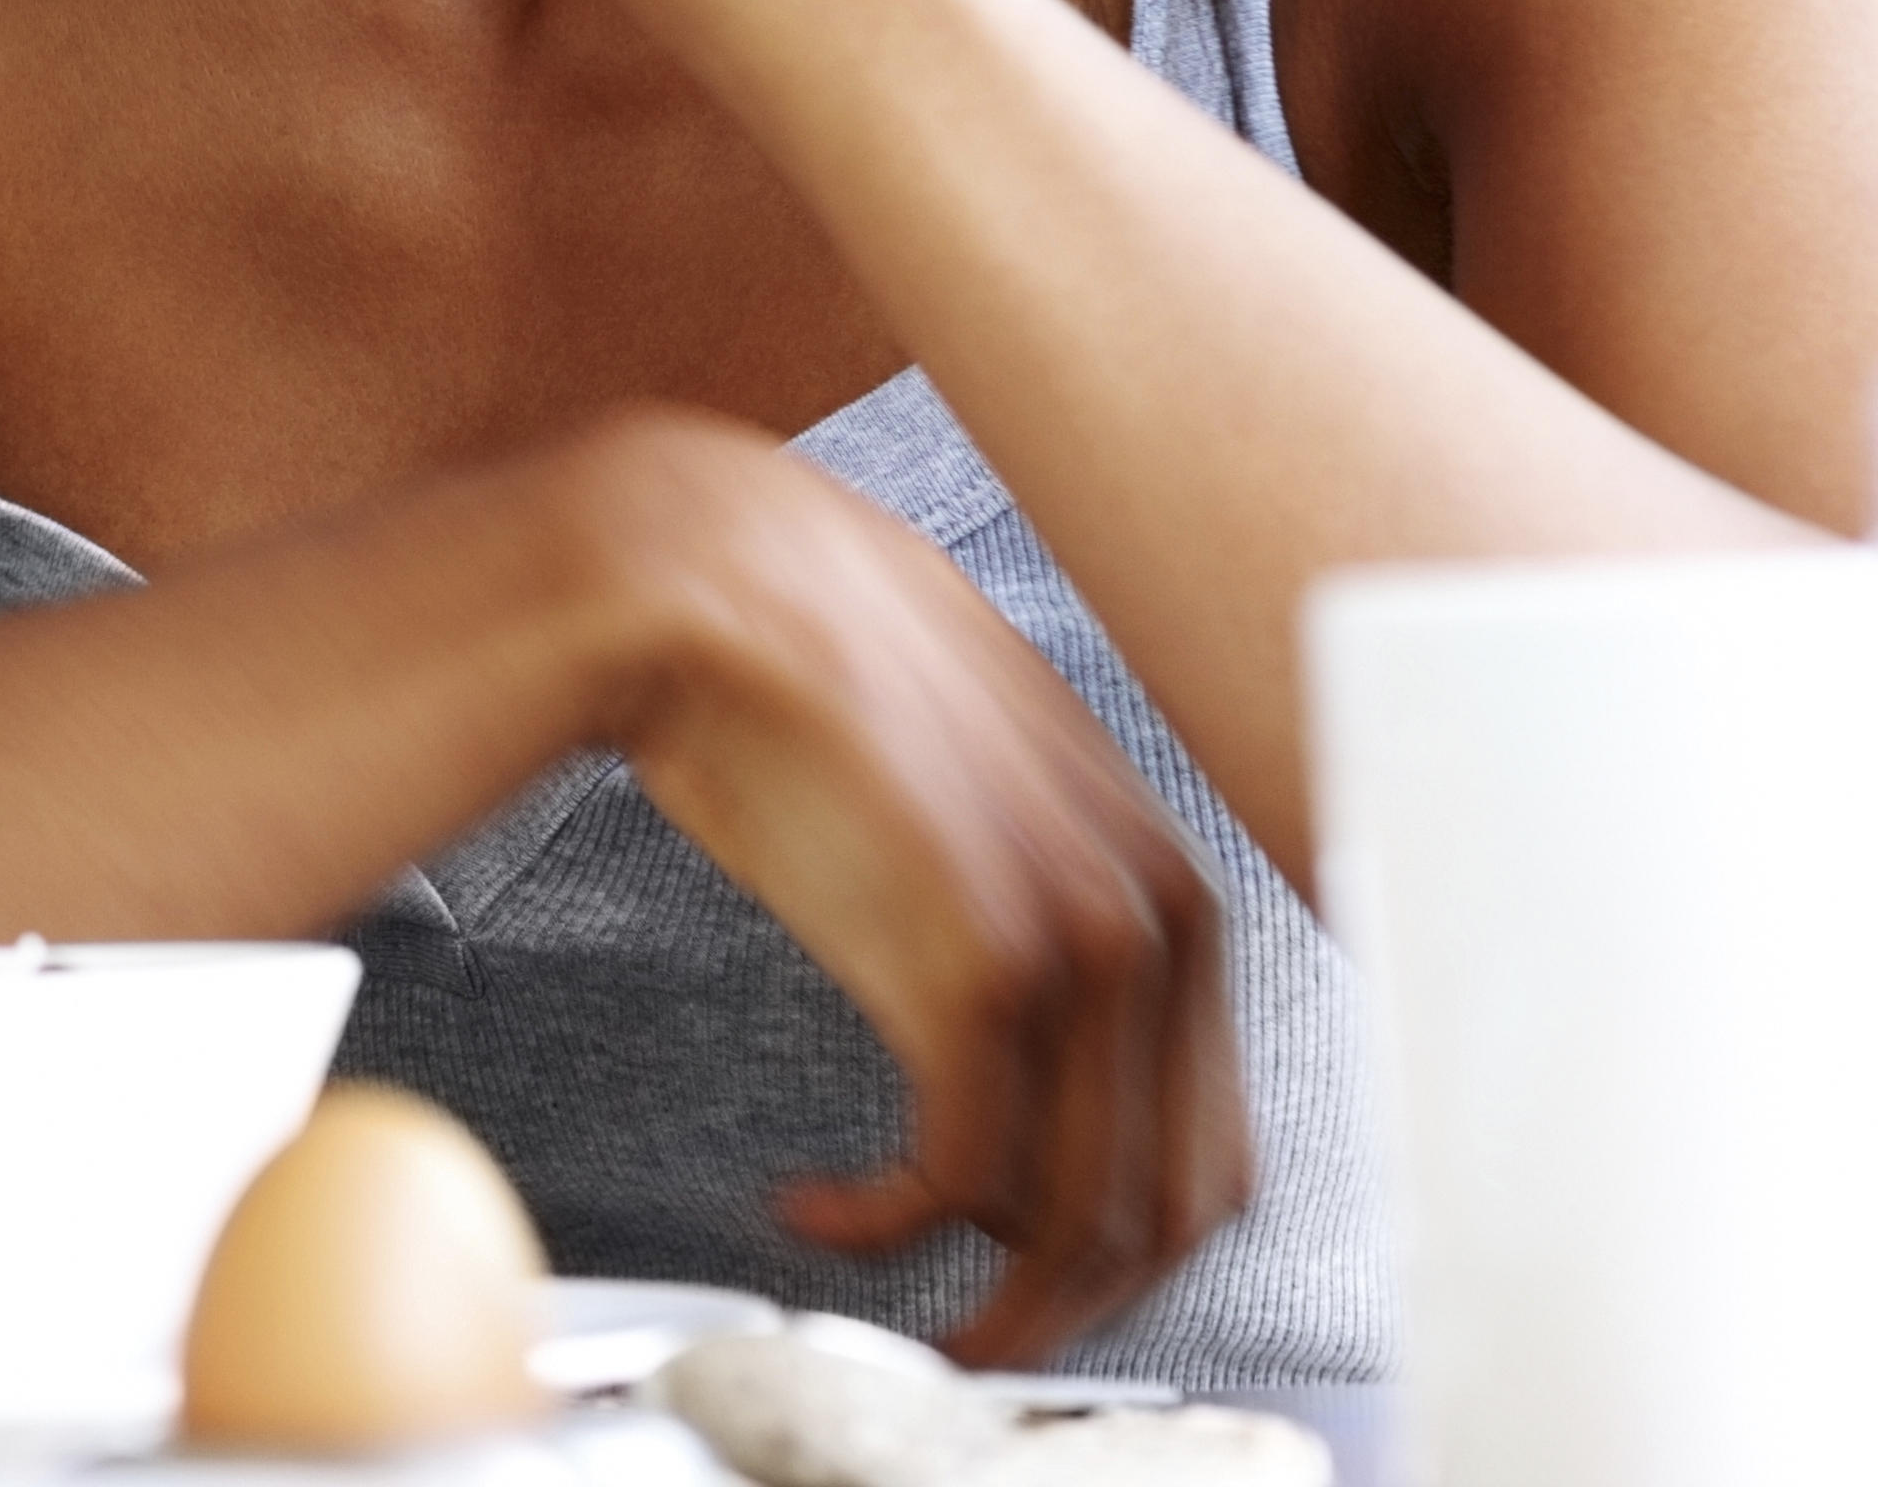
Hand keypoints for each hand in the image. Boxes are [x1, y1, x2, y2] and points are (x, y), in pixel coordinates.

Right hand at [553, 411, 1248, 1364]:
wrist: (710, 578)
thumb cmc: (807, 674)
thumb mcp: (972, 803)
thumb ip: (1029, 917)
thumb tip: (1012, 1060)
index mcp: (1174, 889)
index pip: (1207, 1145)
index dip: (1117, 1244)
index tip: (1027, 1278)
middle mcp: (1162, 921)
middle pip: (1166, 1206)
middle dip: (1065, 1301)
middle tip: (966, 1338)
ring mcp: (1083, 941)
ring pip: (1077, 1214)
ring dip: (983, 1297)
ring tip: (894, 1311)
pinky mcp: (977, 962)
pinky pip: (954, 1170)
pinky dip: (879, 1225)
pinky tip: (815, 1208)